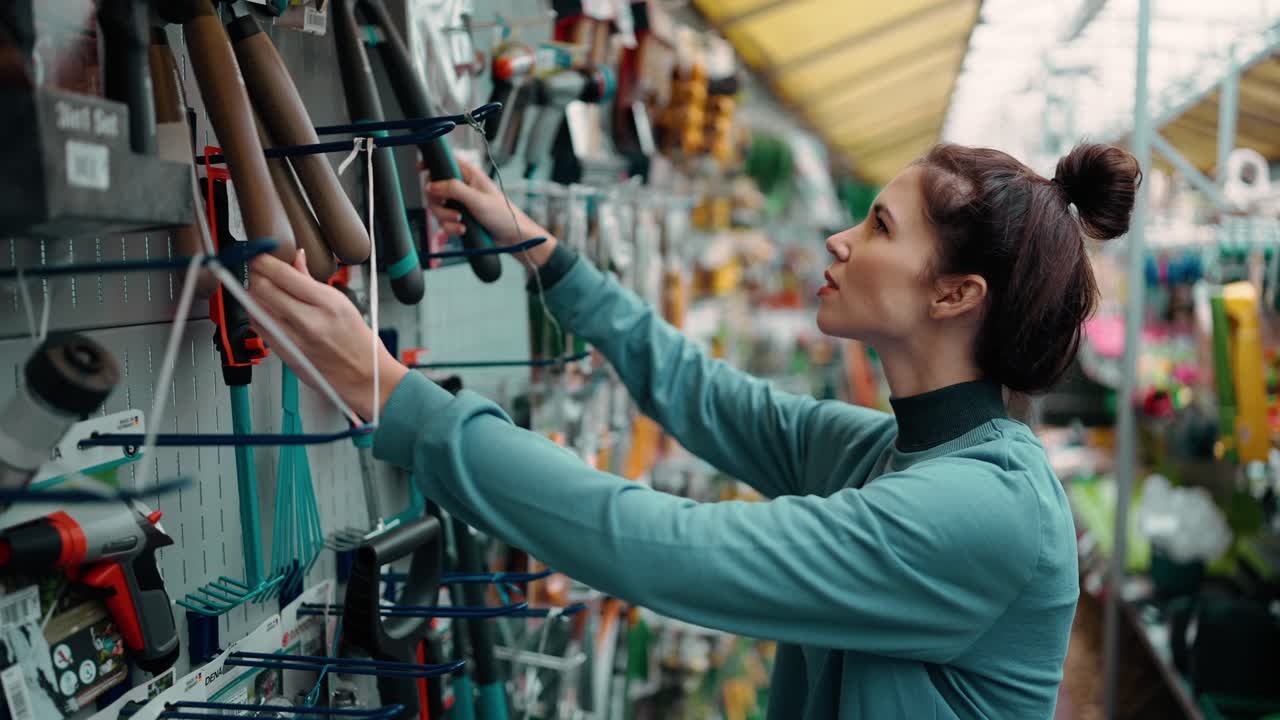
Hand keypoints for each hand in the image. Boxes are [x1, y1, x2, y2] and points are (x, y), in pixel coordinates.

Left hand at [247, 249, 406, 420]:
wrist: (363, 376)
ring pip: (254, 306)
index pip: (282, 275)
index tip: (259, 255)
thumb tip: (295, 258)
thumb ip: (311, 280)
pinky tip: (265, 308)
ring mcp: (293, 339)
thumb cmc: (358, 341)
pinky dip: (256, 312)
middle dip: (256, 274)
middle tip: (259, 269)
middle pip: (262, 288)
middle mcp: (309, 321)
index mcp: (327, 304)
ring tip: (263, 289)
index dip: (263, 260)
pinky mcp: (283, 353)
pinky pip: (257, 326)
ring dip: (253, 293)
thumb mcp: (341, 303)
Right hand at [424, 158, 557, 268]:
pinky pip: (444, 222)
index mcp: (468, 175)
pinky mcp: (459, 218)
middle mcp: (461, 187)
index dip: (431, 163)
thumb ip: (453, 189)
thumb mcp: (477, 199)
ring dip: (446, 218)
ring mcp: (459, 203)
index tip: (420, 168)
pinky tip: (463, 229)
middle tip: (452, 211)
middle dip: (439, 204)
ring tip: (461, 222)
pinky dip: (450, 228)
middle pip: (434, 189)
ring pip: (437, 208)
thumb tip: (431, 185)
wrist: (511, 237)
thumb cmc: (503, 214)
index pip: (444, 161)